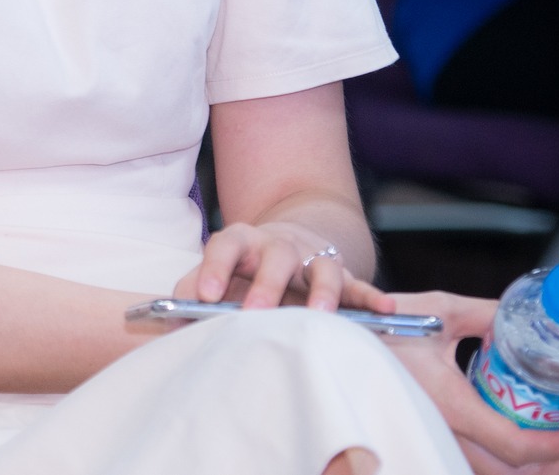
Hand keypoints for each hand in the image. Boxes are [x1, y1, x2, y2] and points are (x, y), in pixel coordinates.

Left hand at [173, 221, 388, 313]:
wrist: (284, 244)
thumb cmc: (240, 269)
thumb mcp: (214, 272)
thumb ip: (191, 290)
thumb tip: (170, 317)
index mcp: (241, 240)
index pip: (224, 246)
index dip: (213, 269)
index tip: (204, 297)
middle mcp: (279, 246)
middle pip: (276, 257)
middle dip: (266, 285)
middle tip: (256, 313)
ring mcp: (313, 259)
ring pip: (322, 268)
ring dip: (322, 291)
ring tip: (320, 313)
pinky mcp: (342, 276)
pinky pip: (360, 286)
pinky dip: (374, 297)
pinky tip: (387, 309)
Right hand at [384, 292, 558, 474]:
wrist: (335, 336)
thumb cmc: (381, 323)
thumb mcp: (440, 309)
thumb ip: (489, 315)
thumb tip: (528, 320)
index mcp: (451, 404)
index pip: (516, 445)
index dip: (558, 446)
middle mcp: (443, 430)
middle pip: (511, 472)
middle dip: (554, 463)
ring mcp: (433, 436)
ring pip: (492, 471)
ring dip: (529, 463)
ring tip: (551, 440)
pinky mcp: (427, 433)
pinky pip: (474, 461)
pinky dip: (504, 458)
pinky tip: (515, 434)